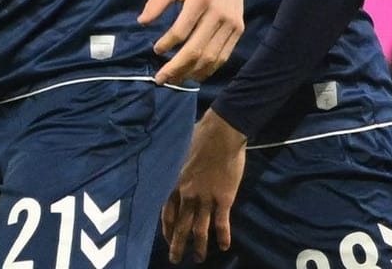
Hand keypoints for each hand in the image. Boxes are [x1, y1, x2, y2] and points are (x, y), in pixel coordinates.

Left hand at [142, 0, 244, 82]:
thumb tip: (142, 22)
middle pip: (197, 49)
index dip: (166, 43)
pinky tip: (195, 74)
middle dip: (177, 68)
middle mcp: (218, 14)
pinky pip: (224, 55)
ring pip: (211, 57)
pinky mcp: (238, 30)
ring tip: (176, 80)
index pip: (181, 31)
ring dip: (192, 72)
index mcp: (200, 0)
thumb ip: (156, 1)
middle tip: (161, 79)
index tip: (155, 50)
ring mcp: (231, 24)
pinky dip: (209, 68)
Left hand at [161, 110, 247, 262]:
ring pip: (199, 228)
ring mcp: (205, 197)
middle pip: (181, 224)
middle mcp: (187, 194)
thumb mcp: (180, 155)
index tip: (166, 239)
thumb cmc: (200, 138)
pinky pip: (221, 222)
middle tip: (175, 259)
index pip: (167, 212)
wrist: (220, 134)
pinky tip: (224, 247)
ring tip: (198, 259)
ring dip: (198, 246)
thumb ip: (179, 169)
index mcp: (176, 183)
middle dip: (177, 244)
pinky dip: (223, 236)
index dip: (167, 228)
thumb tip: (177, 171)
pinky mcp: (223, 198)